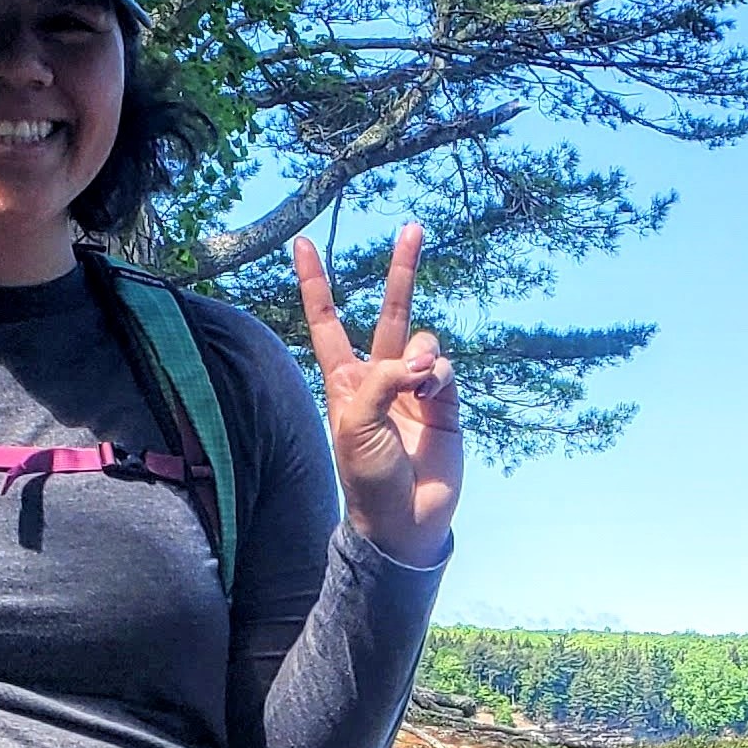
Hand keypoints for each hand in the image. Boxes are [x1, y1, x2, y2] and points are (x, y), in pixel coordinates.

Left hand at [291, 220, 460, 566]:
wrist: (403, 520)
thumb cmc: (366, 476)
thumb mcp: (356, 423)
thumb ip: (383, 379)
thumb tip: (424, 359)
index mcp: (344, 380)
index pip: (326, 322)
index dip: (315, 284)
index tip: (303, 243)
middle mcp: (379, 377)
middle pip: (389, 311)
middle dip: (402, 270)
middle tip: (413, 228)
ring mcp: (414, 389)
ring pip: (423, 341)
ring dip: (421, 355)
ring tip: (418, 384)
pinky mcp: (445, 405)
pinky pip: (444, 371)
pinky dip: (438, 379)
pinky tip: (432, 397)